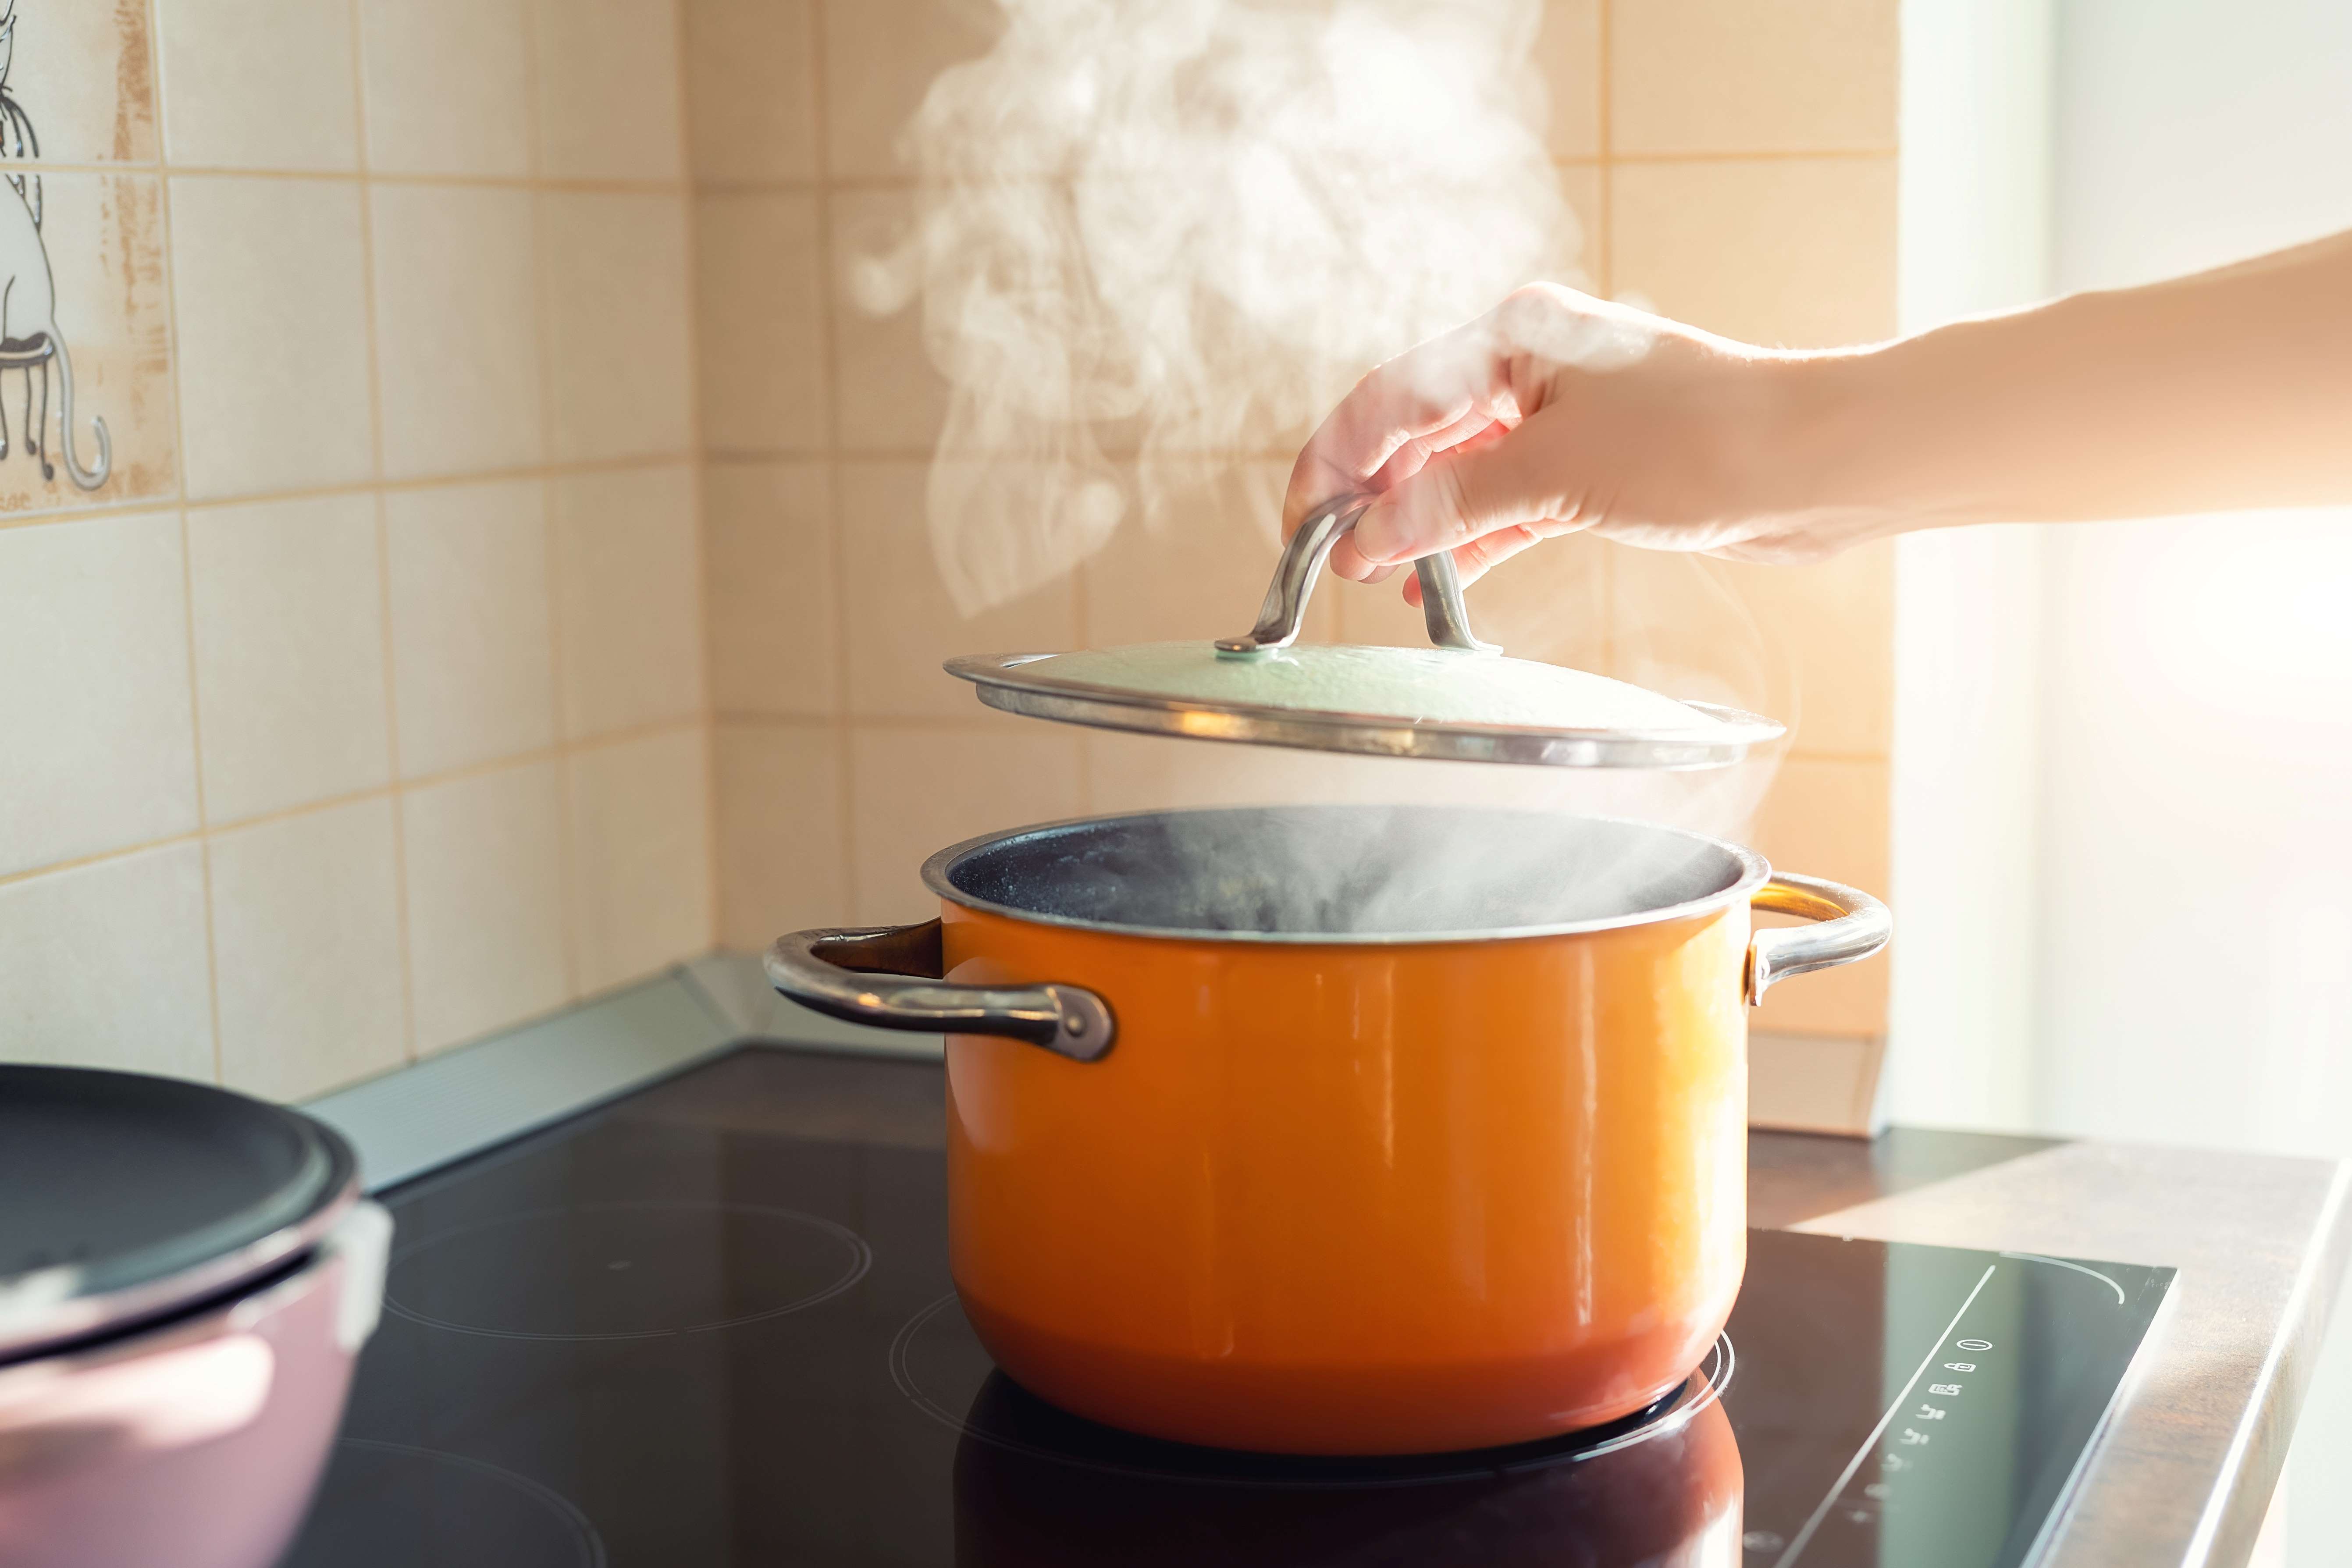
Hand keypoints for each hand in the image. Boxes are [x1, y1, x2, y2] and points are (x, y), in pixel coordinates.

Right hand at [1283, 284, 1873, 600]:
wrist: (1813, 464)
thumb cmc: (1703, 440)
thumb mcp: (1554, 474)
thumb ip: (1451, 505)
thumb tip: (1366, 541)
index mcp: (1513, 336)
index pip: (1391, 399)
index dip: (1337, 463)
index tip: (1304, 524)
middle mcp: (1530, 369)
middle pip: (1417, 434)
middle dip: (1369, 496)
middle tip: (1327, 560)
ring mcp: (1560, 421)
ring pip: (1458, 473)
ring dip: (1415, 524)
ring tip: (1370, 577)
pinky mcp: (1590, 471)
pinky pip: (1503, 505)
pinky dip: (1466, 540)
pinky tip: (1431, 579)